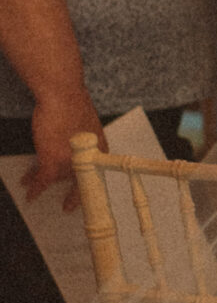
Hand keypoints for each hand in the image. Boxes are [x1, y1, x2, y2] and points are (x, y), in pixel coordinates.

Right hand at [25, 81, 103, 209]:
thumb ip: (83, 145)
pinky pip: (42, 180)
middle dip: (70, 196)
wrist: (62, 93)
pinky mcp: (53, 159)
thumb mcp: (86, 127)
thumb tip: (72, 153)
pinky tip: (29, 194)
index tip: (87, 200)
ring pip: (56, 179)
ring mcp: (71, 161)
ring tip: (32, 186)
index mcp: (101, 151)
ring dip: (42, 183)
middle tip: (67, 208)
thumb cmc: (73, 104)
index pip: (97, 179)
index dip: (91, 191)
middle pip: (77, 182)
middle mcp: (89, 160)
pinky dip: (35, 187)